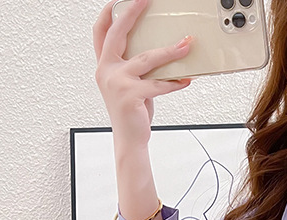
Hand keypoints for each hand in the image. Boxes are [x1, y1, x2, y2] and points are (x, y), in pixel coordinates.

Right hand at [93, 0, 192, 146]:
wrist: (129, 139)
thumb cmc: (132, 112)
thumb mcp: (130, 84)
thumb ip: (137, 66)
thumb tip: (163, 51)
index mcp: (104, 65)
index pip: (101, 32)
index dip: (109, 13)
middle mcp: (106, 70)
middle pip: (118, 34)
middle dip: (132, 13)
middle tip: (146, 0)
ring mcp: (117, 82)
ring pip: (147, 59)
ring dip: (170, 51)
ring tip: (186, 46)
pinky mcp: (131, 96)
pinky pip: (158, 84)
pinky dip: (174, 82)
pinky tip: (186, 79)